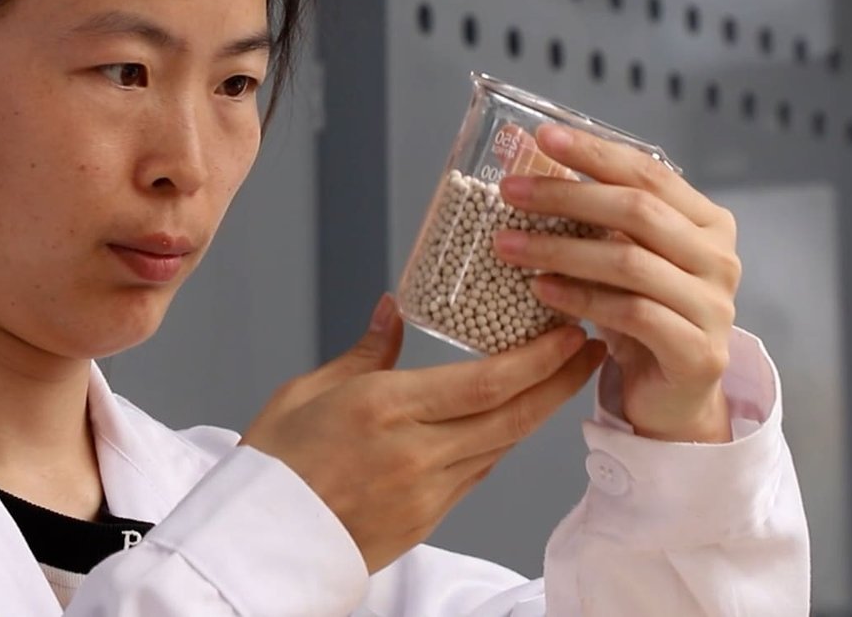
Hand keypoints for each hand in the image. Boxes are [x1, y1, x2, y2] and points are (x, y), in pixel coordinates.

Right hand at [240, 295, 605, 572]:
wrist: (259, 542)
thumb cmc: (273, 464)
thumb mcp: (308, 390)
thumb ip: (365, 351)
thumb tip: (394, 309)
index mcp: (384, 408)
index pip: (485, 382)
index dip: (538, 358)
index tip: (569, 331)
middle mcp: (415, 451)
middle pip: (512, 415)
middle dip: (560, 380)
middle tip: (592, 349)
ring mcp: (426, 491)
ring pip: (502, 445)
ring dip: (538, 410)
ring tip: (561, 378)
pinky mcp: (426, 518)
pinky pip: (479, 473)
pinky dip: (502, 442)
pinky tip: (514, 419)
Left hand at [494, 123, 740, 443]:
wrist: (674, 399)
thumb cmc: (642, 318)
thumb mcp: (622, 259)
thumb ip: (594, 217)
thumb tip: (527, 163)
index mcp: (707, 223)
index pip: (649, 172)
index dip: (595, 153)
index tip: (542, 138)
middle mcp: (719, 258)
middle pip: (637, 211)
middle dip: (566, 196)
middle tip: (510, 191)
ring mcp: (714, 306)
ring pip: (629, 262)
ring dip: (560, 249)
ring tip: (507, 245)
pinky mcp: (698, 352)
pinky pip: (631, 313)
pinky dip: (579, 297)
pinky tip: (540, 289)